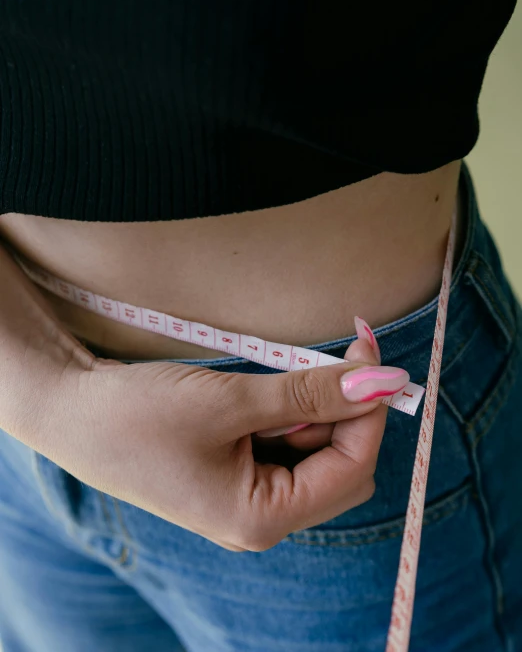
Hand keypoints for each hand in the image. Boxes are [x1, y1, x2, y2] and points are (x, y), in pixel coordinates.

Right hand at [19, 326, 402, 551]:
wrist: (72, 411)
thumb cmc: (140, 415)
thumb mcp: (232, 400)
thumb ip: (310, 392)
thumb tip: (380, 381)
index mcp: (261, 518)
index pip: (352, 467)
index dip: (370, 411)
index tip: (372, 355)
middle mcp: (260, 517)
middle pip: (341, 466)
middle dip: (346, 410)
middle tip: (340, 354)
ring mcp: (247, 496)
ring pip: (315, 452)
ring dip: (317, 406)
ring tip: (287, 371)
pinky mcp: (234, 471)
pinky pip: (285, 444)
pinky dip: (292, 411)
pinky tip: (272, 387)